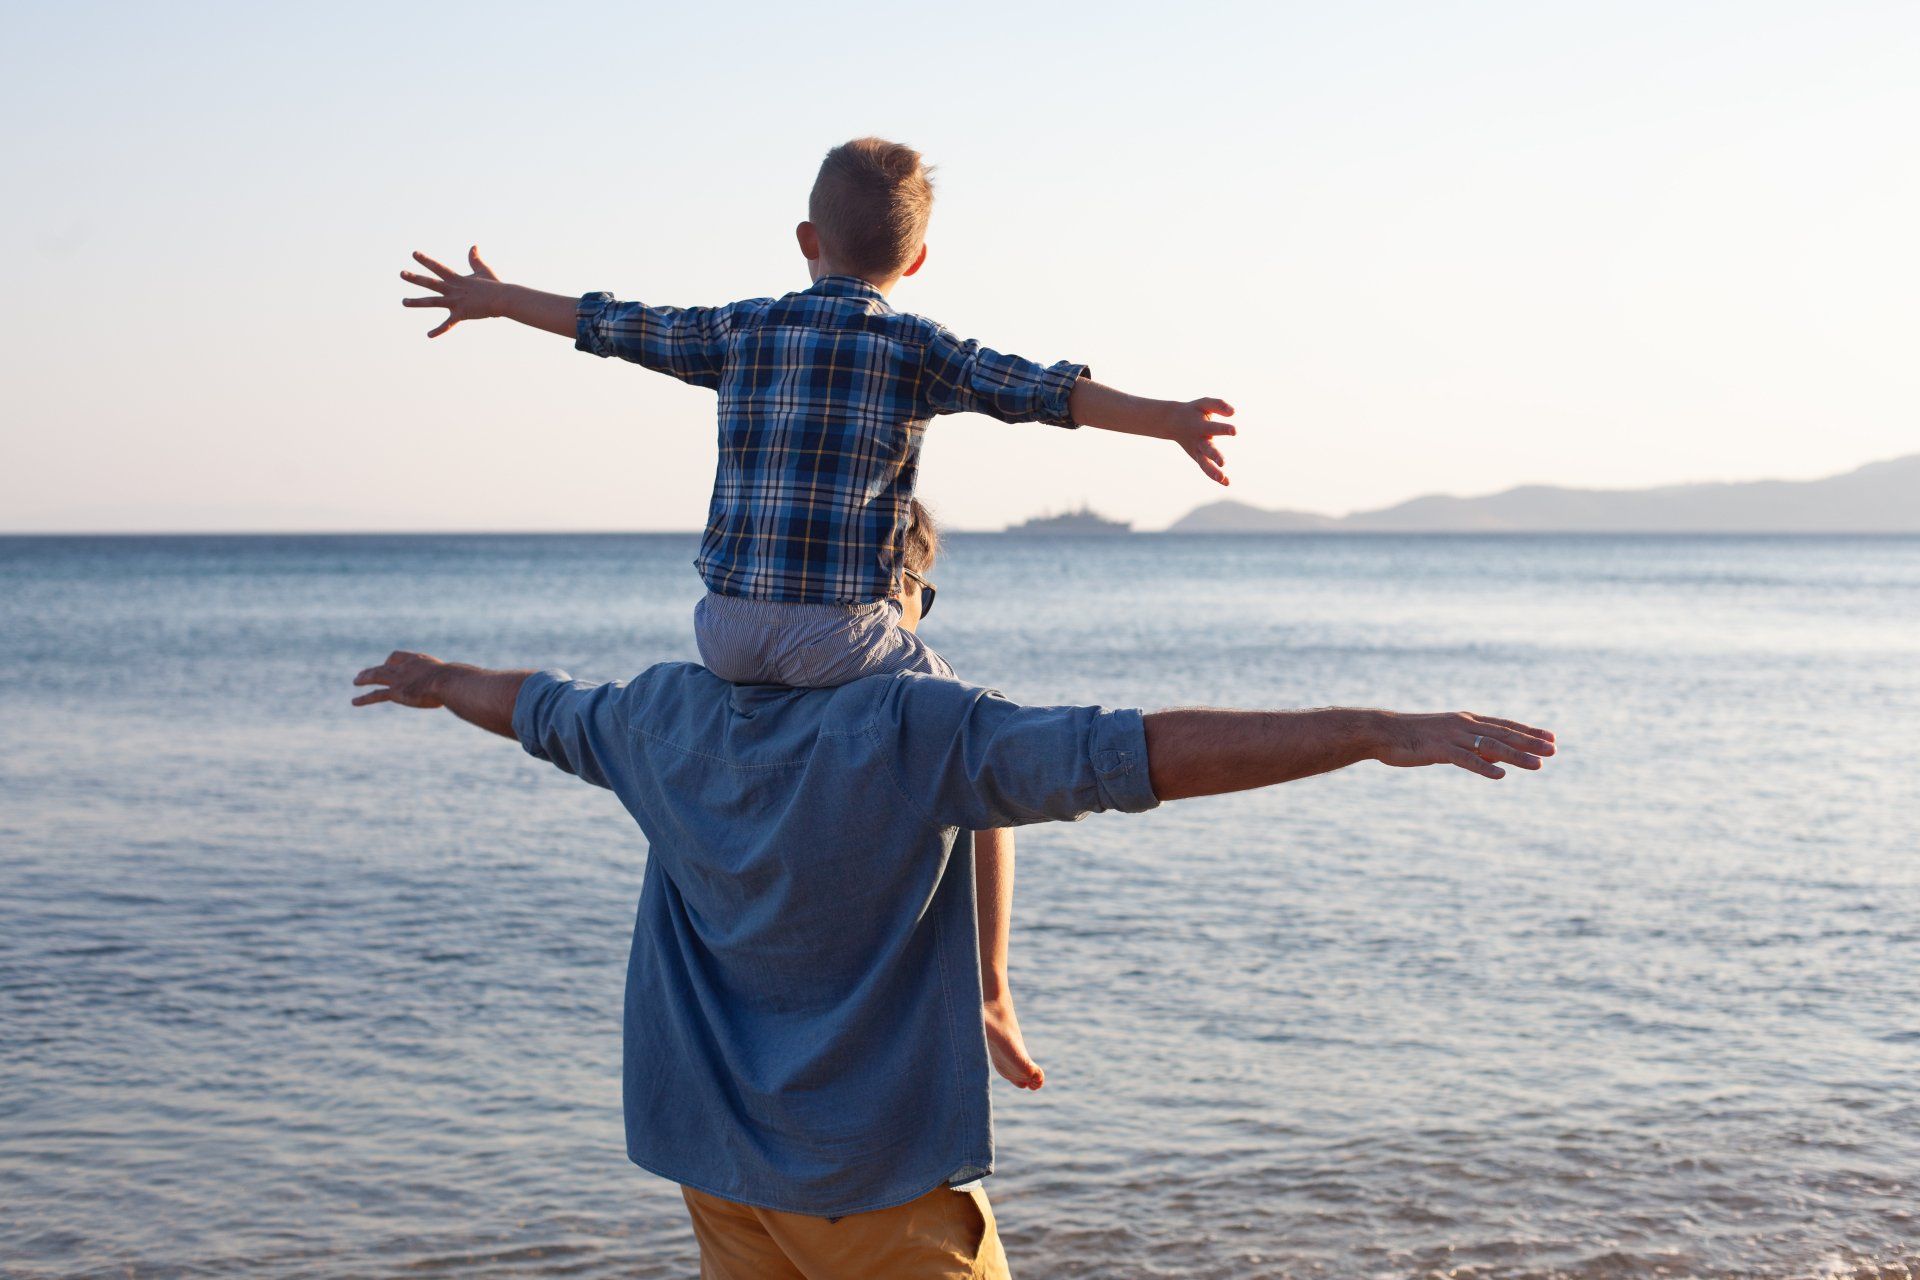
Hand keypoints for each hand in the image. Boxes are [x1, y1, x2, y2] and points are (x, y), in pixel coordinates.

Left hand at [352, 650, 452, 707]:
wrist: (448, 681)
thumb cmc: (457, 680)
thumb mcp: (454, 678)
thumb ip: (453, 681)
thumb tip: (467, 686)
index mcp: (419, 660)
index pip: (399, 656)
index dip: (391, 661)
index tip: (387, 664)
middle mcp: (406, 667)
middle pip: (385, 665)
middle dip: (374, 669)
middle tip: (364, 673)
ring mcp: (399, 678)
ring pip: (376, 676)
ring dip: (364, 678)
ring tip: (356, 681)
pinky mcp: (396, 692)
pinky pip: (376, 694)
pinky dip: (364, 698)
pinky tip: (354, 702)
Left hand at [400, 246, 501, 337]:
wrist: (503, 298)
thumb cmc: (494, 285)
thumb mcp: (483, 270)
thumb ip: (474, 260)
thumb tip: (473, 246)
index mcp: (457, 279)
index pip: (438, 267)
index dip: (425, 260)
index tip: (413, 254)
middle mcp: (453, 289)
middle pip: (430, 282)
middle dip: (415, 278)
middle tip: (401, 274)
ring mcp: (456, 302)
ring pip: (432, 301)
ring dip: (417, 302)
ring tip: (403, 302)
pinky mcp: (461, 314)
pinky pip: (447, 324)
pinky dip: (438, 330)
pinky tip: (429, 335)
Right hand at [1165, 398, 1235, 485]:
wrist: (1172, 421)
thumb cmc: (1193, 411)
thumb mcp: (1204, 403)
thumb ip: (1219, 405)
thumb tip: (1234, 412)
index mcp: (1200, 426)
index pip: (1212, 428)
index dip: (1223, 429)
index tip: (1235, 431)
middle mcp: (1198, 440)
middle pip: (1206, 449)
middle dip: (1214, 455)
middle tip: (1223, 462)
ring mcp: (1196, 451)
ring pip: (1204, 463)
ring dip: (1212, 471)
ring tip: (1222, 478)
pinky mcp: (1198, 457)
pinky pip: (1206, 469)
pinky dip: (1214, 476)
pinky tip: (1226, 483)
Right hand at [1374, 711, 1556, 779]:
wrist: (1382, 732)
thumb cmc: (1413, 737)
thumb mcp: (1447, 740)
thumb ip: (1472, 746)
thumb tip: (1497, 758)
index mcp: (1466, 720)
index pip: (1504, 725)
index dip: (1529, 731)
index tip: (1551, 737)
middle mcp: (1463, 724)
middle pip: (1503, 733)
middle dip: (1530, 742)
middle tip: (1554, 749)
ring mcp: (1452, 736)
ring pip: (1491, 746)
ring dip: (1516, 755)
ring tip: (1538, 764)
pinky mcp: (1439, 750)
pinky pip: (1466, 759)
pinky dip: (1484, 767)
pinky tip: (1500, 775)